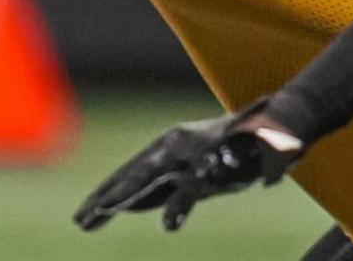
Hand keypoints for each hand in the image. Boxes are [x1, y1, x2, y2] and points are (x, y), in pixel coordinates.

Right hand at [74, 102, 304, 233]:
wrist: (271, 130)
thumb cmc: (254, 147)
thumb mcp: (226, 168)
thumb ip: (206, 185)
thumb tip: (181, 211)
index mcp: (178, 143)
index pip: (144, 172)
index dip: (125, 192)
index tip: (106, 208)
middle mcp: (169, 148)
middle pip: (132, 175)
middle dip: (106, 197)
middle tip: (81, 218)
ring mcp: (171, 159)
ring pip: (134, 182)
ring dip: (109, 201)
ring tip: (83, 222)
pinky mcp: (177, 171)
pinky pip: (146, 188)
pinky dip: (125, 201)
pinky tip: (107, 214)